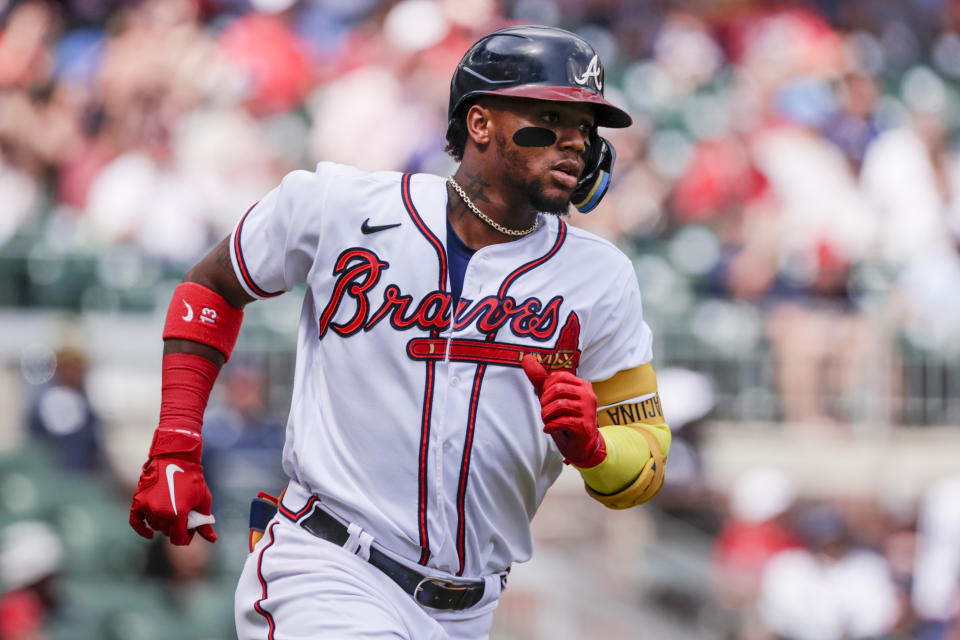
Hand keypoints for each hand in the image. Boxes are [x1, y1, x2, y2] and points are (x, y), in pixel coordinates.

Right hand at [129, 428, 216, 544]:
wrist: (175, 456)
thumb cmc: (192, 477)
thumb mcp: (203, 499)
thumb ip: (205, 521)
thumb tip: (212, 539)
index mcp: (178, 513)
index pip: (178, 539)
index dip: (186, 538)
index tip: (190, 531)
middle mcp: (161, 512)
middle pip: (167, 532)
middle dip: (176, 529)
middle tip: (184, 518)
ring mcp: (148, 507)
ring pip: (155, 526)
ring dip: (164, 524)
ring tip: (173, 513)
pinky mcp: (138, 500)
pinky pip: (136, 522)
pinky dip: (142, 529)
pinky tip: (150, 533)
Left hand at [521, 355, 605, 467]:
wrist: (581, 445)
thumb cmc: (566, 418)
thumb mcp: (552, 397)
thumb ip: (541, 379)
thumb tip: (527, 358)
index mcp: (581, 384)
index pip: (559, 376)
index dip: (546, 387)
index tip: (546, 399)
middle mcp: (588, 394)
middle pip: (558, 389)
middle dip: (545, 402)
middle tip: (546, 412)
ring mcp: (588, 410)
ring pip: (560, 405)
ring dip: (547, 415)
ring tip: (548, 420)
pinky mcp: (585, 425)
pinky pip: (562, 421)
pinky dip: (551, 426)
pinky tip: (550, 428)